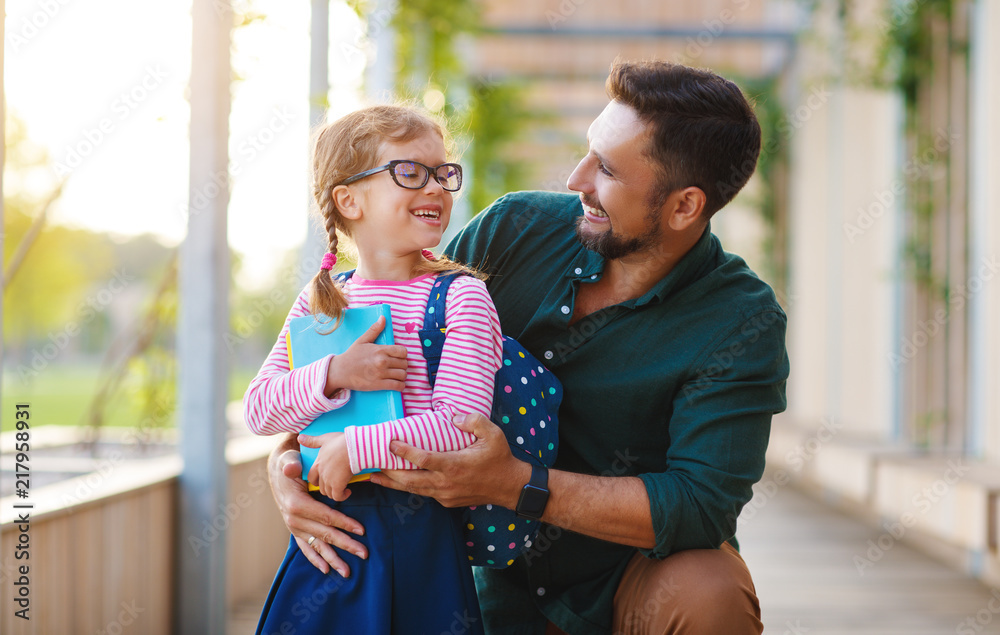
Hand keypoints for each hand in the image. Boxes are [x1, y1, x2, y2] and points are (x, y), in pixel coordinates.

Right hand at [268, 435, 367, 576]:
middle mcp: (294, 519)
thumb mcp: (289, 460)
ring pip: (317, 545)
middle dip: (346, 544)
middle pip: (325, 534)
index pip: (326, 516)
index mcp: (296, 504)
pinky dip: (316, 559)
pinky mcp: (295, 531)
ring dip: (333, 559)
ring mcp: (294, 527)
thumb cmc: (290, 464)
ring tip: (347, 572)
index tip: (362, 530)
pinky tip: (326, 570)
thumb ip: (291, 464)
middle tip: (364, 553)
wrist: (277, 471)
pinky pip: (306, 548)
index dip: (344, 523)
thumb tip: (291, 469)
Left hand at [300, 432, 354, 501]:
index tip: (326, 478)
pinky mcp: (338, 485)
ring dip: (335, 492)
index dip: (317, 480)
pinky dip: (342, 496)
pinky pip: (337, 497)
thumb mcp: (325, 439)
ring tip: (343, 487)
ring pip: (328, 493)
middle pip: (321, 487)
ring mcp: (329, 480)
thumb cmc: (341, 441)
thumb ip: (312, 441)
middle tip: (336, 484)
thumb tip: (299, 437)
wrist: (354, 447)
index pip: (311, 478)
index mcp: (318, 463)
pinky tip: (348, 491)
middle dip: (327, 488)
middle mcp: (322, 473)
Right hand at [325, 315, 407, 396]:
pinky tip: (397, 384)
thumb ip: (374, 329)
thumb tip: (383, 318)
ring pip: (403, 375)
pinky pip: (397, 386)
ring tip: (396, 376)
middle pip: (404, 364)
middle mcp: (382, 361)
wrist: (340, 371)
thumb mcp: (362, 340)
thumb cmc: (351, 356)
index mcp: (380, 350)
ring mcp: (381, 374)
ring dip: (402, 376)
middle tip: (396, 367)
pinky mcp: (379, 385)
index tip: (398, 357)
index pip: (403, 351)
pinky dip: (400, 386)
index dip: (402, 355)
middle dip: (402, 365)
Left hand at [371, 413, 529, 509]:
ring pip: (413, 489)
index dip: (405, 452)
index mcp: (454, 465)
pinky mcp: (446, 501)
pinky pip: (424, 493)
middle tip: (371, 463)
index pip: (423, 459)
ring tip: (374, 476)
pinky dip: (409, 487)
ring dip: (393, 483)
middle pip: (409, 480)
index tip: (390, 443)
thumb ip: (473, 421)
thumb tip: (454, 417)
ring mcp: (445, 494)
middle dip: (388, 472)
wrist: (509, 487)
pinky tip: (399, 481)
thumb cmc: (500, 458)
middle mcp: (446, 482)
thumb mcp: (493, 434)